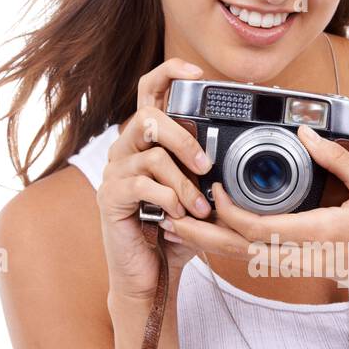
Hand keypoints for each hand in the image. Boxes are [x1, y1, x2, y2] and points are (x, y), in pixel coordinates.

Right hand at [96, 58, 215, 301]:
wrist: (150, 275)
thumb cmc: (176, 232)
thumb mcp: (201, 195)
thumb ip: (210, 171)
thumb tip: (239, 152)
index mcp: (147, 140)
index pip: (150, 91)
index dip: (170, 73)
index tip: (197, 73)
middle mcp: (126, 149)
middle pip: (149, 117)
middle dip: (184, 140)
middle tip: (207, 166)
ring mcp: (115, 172)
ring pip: (152, 155)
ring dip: (184, 183)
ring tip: (200, 208)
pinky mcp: (109, 196)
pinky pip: (141, 184)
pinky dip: (168, 200)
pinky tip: (177, 217)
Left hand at [161, 122, 348, 298]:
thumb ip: (336, 158)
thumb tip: (305, 131)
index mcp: (319, 234)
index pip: (259, 228)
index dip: (227, 211)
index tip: (212, 186)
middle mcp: (304, 255)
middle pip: (240, 251)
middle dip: (201, 235)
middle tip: (168, 216)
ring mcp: (302, 266)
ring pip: (245, 260)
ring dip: (210, 244)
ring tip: (178, 226)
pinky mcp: (302, 267)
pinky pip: (259, 261)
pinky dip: (231, 248)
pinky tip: (213, 235)